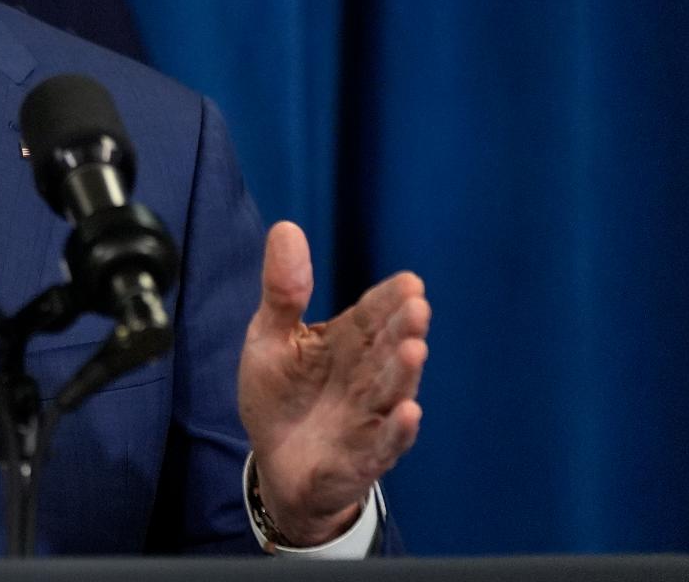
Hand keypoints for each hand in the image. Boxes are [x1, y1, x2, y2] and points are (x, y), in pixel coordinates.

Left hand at [238, 222, 427, 545]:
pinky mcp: (363, 456)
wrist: (275, 462)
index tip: (409, 283)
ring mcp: (368, 416)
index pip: (371, 316)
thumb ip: (283, 291)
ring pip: (390, 392)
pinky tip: (409, 412)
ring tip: (414, 349)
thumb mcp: (271, 337)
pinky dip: (397, 430)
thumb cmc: (281, 394)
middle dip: (403, 329)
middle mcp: (366, 376)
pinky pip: (384, 443)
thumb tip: (286, 227)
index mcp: (347, 343)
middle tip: (418, 307)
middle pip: (387, 350)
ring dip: (403, 373)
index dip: (389, 301)